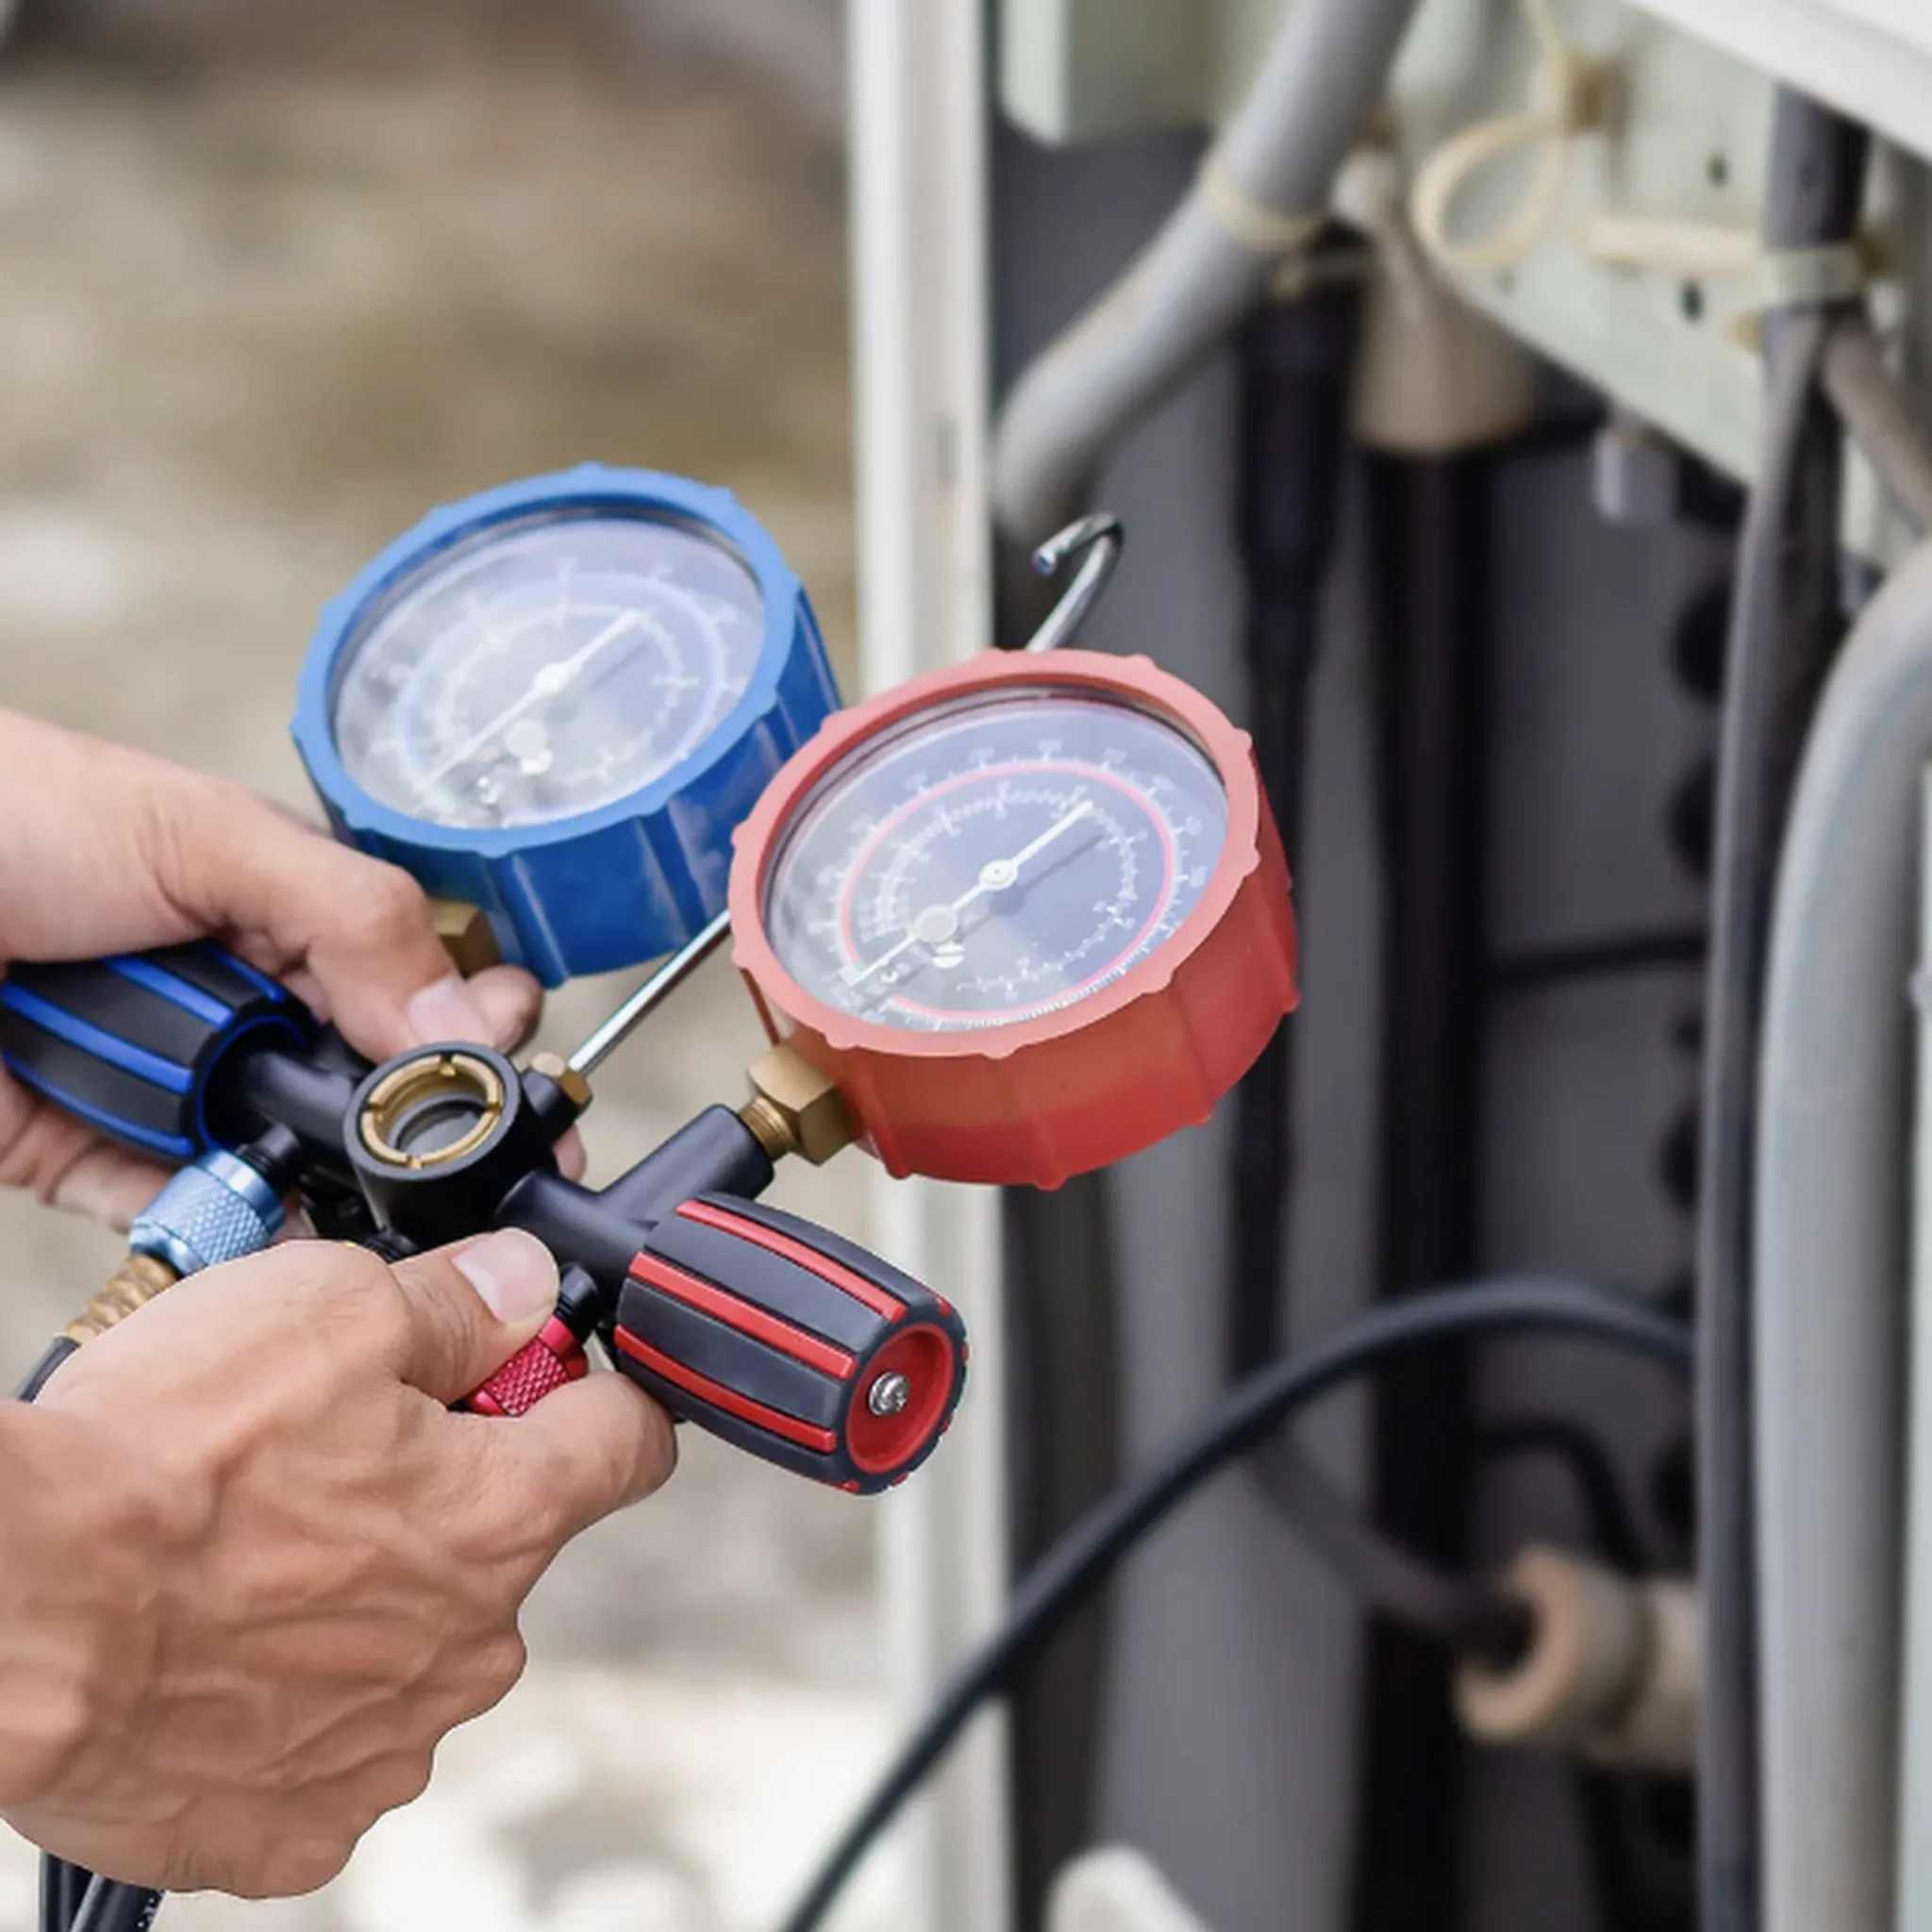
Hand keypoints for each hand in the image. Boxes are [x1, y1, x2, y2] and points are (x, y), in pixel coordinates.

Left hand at [0, 709, 552, 1226]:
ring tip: (399, 1216)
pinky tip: (300, 1248)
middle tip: (473, 1164)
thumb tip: (471, 1018)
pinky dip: (244, 1237)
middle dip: (424, 1129)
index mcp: (284, 912)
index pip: (417, 980)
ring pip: (295, 1161)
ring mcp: (174, 1087)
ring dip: (344, 1190)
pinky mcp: (98, 1159)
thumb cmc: (6, 815)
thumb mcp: (205, 834)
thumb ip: (353, 918)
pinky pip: (196, 1215)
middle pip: (368, 1088)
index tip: (514, 1085)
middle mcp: (240, 1005)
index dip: (476, 1032)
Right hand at [0, 1228, 672, 1895]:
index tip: (546, 1377)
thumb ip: (459, 1299)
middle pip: (500, 1544)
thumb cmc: (163, 1461)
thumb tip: (525, 1284)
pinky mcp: (291, 1831)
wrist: (10, 1612)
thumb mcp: (333, 1307)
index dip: (591, 1394)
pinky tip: (212, 1655)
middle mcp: (473, 1646)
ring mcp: (386, 1749)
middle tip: (325, 1455)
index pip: (628, 1442)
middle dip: (438, 1494)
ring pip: (410, 1646)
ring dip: (357, 1600)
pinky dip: (283, 1704)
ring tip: (242, 1554)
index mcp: (507, 1517)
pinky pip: (323, 1751)